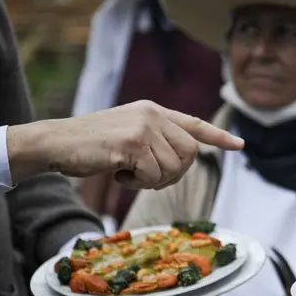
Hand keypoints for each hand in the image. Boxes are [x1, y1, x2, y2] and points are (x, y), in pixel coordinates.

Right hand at [7, 100, 243, 188]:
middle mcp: (153, 114)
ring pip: (173, 168)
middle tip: (146, 177)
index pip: (195, 123)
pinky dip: (137, 183)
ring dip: (152, 181)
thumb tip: (185, 157)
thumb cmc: (92, 145)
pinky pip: (153, 175)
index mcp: (154, 111)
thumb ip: (156, 139)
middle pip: (190, 155)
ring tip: (128, 172)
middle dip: (173, 174)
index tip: (239, 146)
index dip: (218, 137)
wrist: (56, 143)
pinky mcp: (133, 142)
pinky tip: (117, 172)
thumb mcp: (130, 134)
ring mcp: (144, 126)